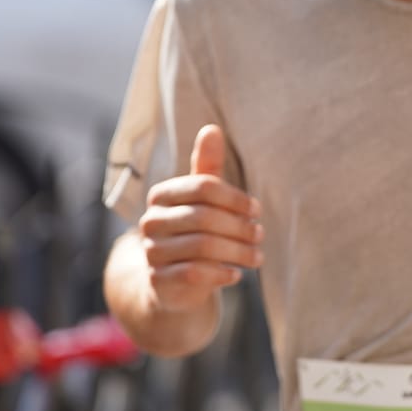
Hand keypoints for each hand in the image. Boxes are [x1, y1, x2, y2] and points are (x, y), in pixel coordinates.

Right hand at [137, 125, 262, 312]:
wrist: (172, 281)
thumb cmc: (193, 230)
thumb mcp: (202, 199)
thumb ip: (207, 167)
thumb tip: (212, 129)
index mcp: (161, 195)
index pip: (203, 187)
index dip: (235, 198)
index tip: (256, 210)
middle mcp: (150, 221)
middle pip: (204, 217)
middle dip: (239, 226)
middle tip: (260, 234)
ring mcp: (152, 252)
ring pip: (202, 246)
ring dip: (237, 251)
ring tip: (257, 256)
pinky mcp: (158, 281)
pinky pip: (194, 273)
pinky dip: (221, 273)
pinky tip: (236, 274)